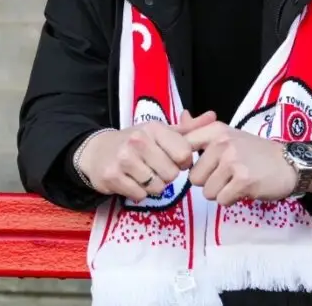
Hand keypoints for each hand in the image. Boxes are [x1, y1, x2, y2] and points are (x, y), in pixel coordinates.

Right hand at [78, 110, 216, 201]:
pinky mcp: (112, 177)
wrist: (97, 152)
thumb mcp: (160, 132)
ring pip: (157, 187)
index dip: (182, 161)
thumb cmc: (136, 142)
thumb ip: (188, 128)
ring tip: (144, 174)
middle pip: (171, 174)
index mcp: (154, 129)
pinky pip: (140, 195)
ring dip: (154, 186)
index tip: (173, 158)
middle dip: (167, 175)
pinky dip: (139, 192)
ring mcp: (124, 159)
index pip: (184, 154)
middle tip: (155, 168)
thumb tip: (213, 117)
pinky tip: (132, 181)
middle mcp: (138, 141)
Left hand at [185, 123, 296, 205]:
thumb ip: (201, 129)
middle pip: (194, 177)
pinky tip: (243, 189)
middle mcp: (222, 143)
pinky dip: (231, 200)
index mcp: (216, 130)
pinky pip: (222, 200)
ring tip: (236, 182)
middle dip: (208, 182)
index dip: (186, 163)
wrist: (289, 163)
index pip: (184, 146)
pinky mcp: (243, 181)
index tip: (202, 165)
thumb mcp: (228, 134)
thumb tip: (182, 116)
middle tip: (227, 175)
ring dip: (220, 192)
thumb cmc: (255, 151)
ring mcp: (233, 162)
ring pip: (207, 192)